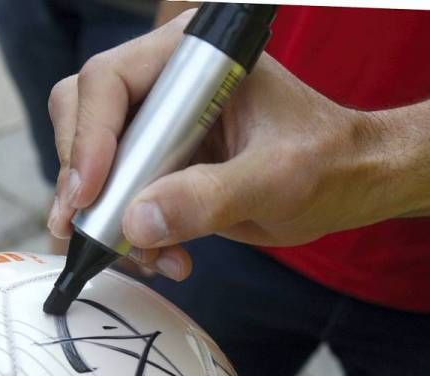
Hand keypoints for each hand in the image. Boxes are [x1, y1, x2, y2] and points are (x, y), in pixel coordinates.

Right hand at [47, 12, 398, 280]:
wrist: (346, 185)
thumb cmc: (327, 164)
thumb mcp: (277, 179)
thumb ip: (210, 197)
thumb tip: (135, 222)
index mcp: (195, 62)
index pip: (110, 82)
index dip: (87, 138)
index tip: (87, 197)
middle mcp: (169, 88)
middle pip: (85, 119)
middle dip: (83, 182)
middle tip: (84, 231)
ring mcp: (163, 130)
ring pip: (97, 167)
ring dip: (107, 219)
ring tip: (146, 259)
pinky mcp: (165, 168)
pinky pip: (123, 199)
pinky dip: (131, 235)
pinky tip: (164, 259)